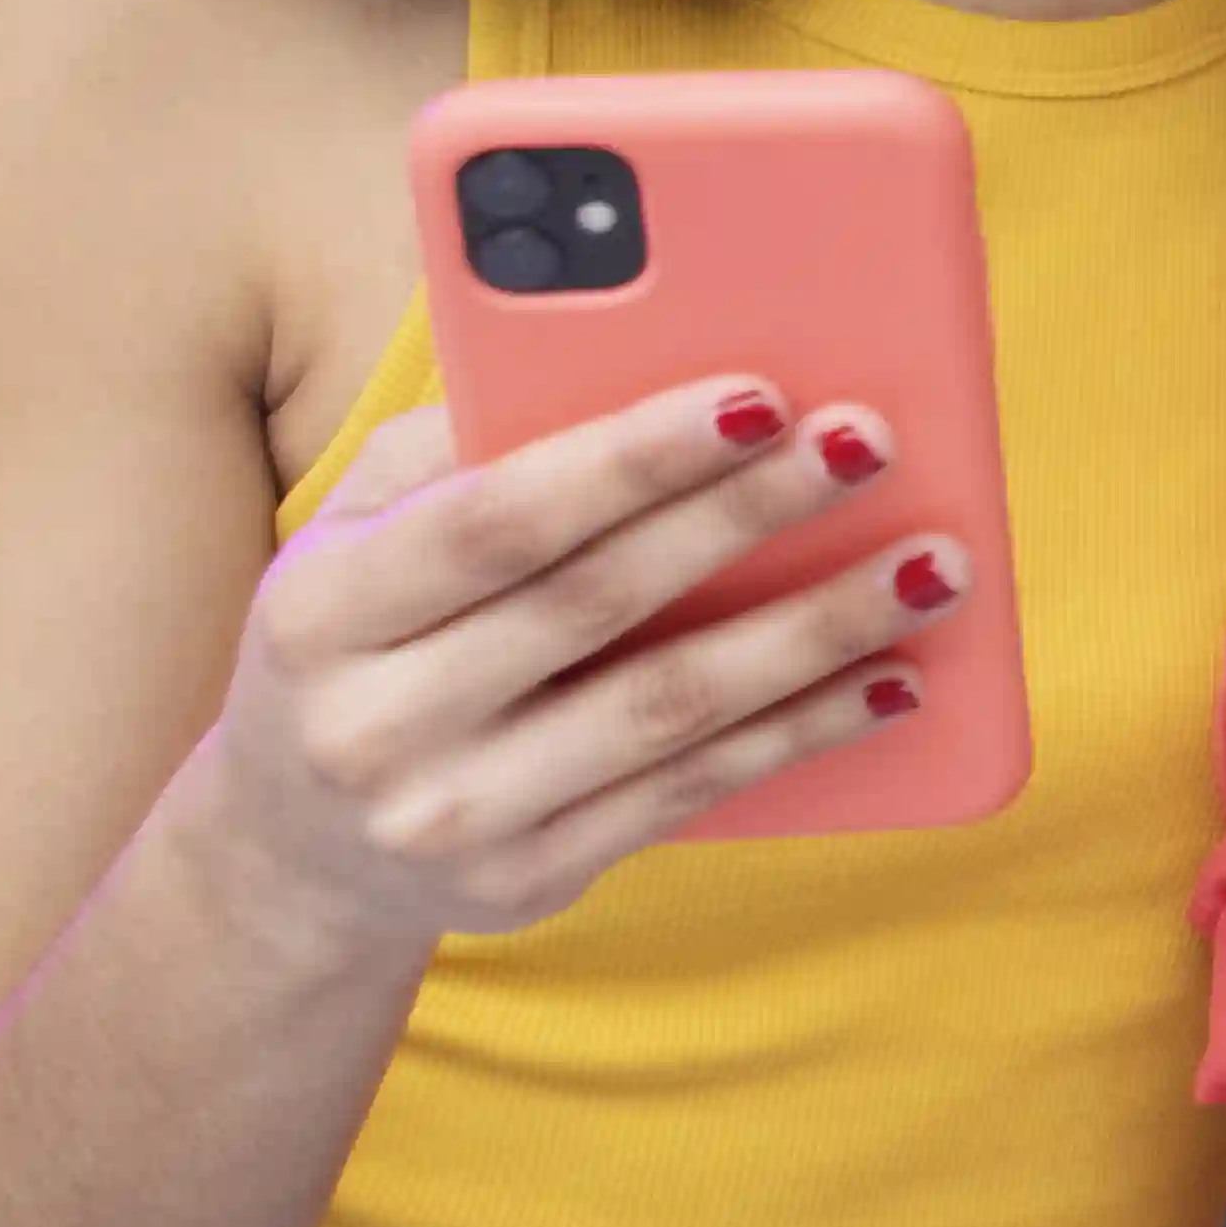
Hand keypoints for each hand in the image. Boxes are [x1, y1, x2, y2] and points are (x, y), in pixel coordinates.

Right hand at [183, 381, 957, 956]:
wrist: (291, 857)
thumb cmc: (361, 640)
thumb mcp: (356, 534)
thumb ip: (458, 445)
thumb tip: (612, 347)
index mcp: (325, 608)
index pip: (499, 517)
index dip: (633, 456)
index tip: (758, 393)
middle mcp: (376, 721)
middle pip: (600, 600)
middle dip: (750, 514)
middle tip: (872, 441)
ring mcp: (455, 812)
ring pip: (669, 708)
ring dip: (816, 631)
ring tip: (933, 565)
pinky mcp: (531, 879)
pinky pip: (691, 792)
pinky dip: (801, 732)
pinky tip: (893, 681)